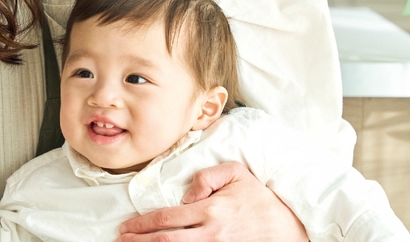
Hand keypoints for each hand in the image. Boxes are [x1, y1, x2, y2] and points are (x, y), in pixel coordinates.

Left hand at [116, 161, 307, 241]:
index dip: (142, 224)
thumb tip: (186, 194)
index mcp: (210, 210)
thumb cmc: (260, 199)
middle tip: (120, 241)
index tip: (126, 227)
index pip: (166, 218)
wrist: (289, 227)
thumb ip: (206, 176)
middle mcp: (210, 234)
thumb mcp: (237, 173)